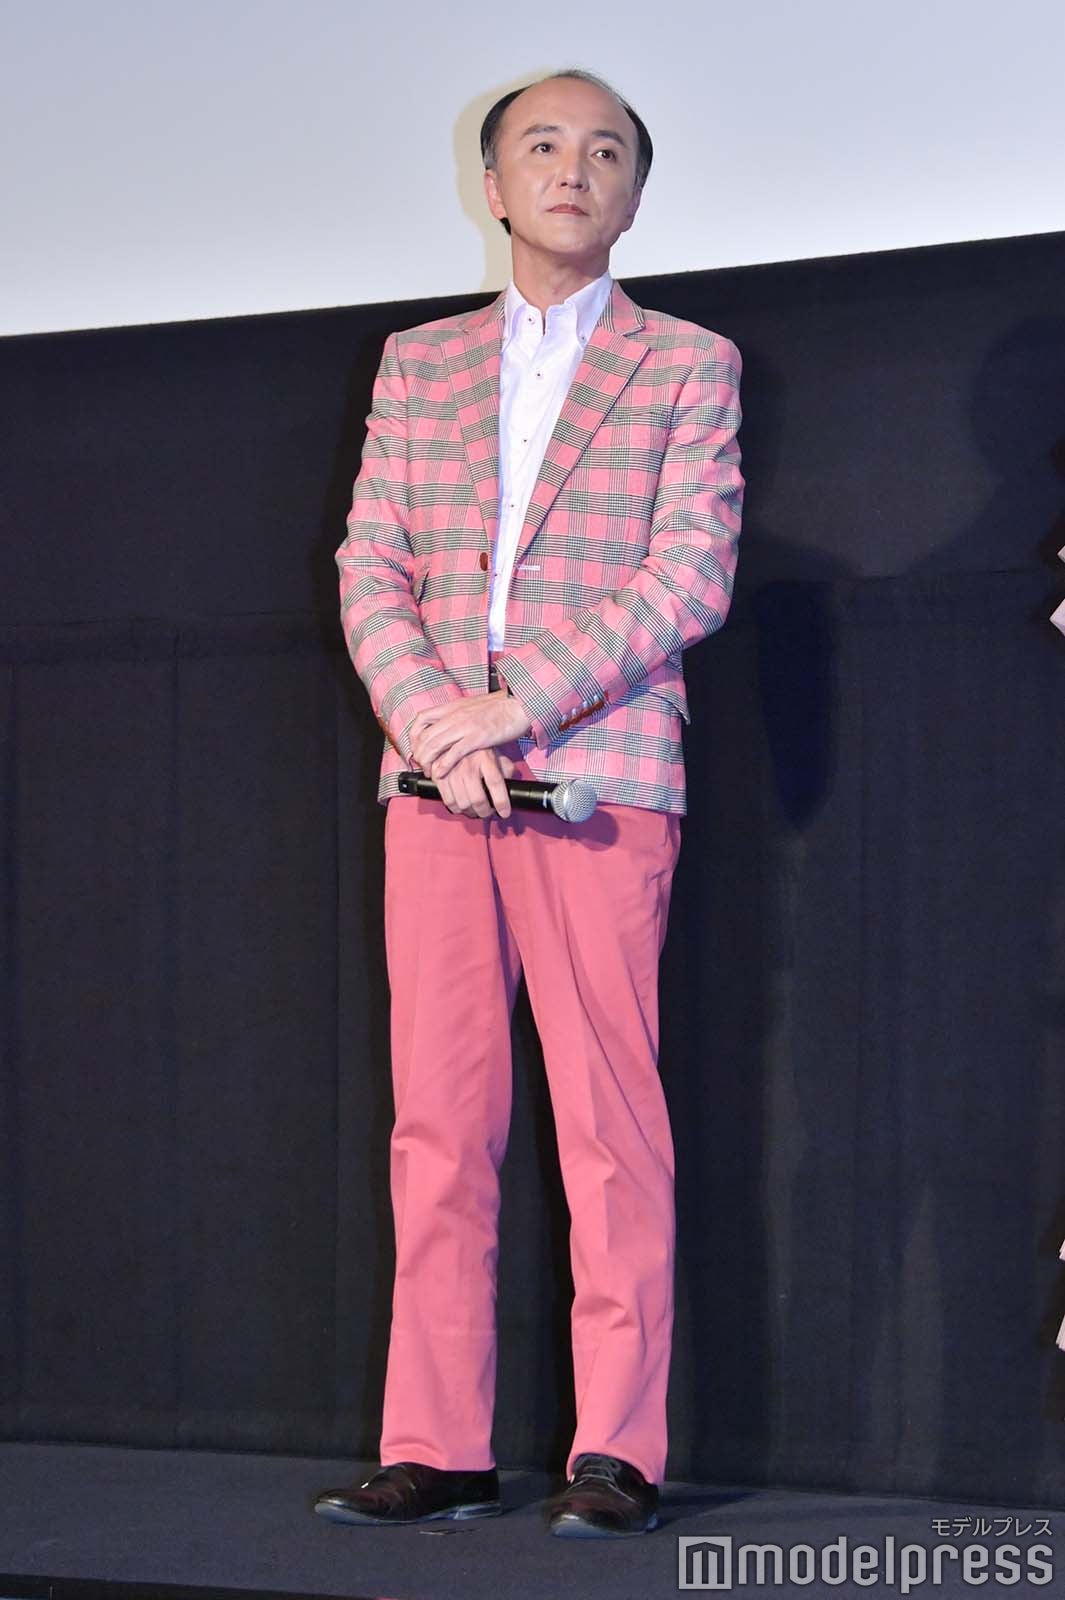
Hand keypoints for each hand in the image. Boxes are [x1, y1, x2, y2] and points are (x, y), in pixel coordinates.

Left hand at [409, 689, 531, 779]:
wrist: (518, 705)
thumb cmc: (498, 708)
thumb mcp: (471, 707)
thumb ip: (458, 715)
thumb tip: (448, 727)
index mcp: (452, 707)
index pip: (421, 719)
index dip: (413, 736)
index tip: (416, 748)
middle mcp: (455, 715)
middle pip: (425, 736)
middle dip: (419, 754)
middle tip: (422, 766)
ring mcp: (465, 726)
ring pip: (435, 744)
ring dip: (428, 761)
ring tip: (429, 772)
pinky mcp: (477, 737)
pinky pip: (454, 752)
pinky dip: (443, 765)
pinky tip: (440, 773)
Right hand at [432, 749, 516, 817]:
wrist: (451, 738)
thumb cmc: (476, 749)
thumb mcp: (495, 754)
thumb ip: (506, 769)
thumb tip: (513, 786)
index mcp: (485, 758)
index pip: (495, 783)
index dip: (501, 802)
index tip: (505, 813)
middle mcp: (468, 765)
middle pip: (478, 799)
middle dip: (485, 812)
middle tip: (487, 812)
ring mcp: (452, 771)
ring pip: (463, 803)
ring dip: (471, 812)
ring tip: (475, 810)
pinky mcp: (439, 776)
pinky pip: (448, 801)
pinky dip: (456, 808)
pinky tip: (461, 806)